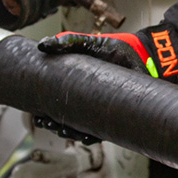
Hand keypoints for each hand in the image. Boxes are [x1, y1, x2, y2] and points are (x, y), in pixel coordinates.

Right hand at [28, 32, 151, 143]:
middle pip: (63, 119)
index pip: (53, 103)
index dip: (43, 112)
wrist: (141, 54)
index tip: (36, 115)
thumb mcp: (87, 42)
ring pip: (79, 128)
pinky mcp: (114, 116)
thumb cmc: (114, 49)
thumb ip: (66, 42)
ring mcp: (98, 109)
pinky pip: (100, 132)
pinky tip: (83, 136)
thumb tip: (42, 45)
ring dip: (68, 133)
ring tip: (62, 130)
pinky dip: (90, 136)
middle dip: (52, 125)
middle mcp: (84, 100)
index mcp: (73, 85)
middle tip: (45, 122)